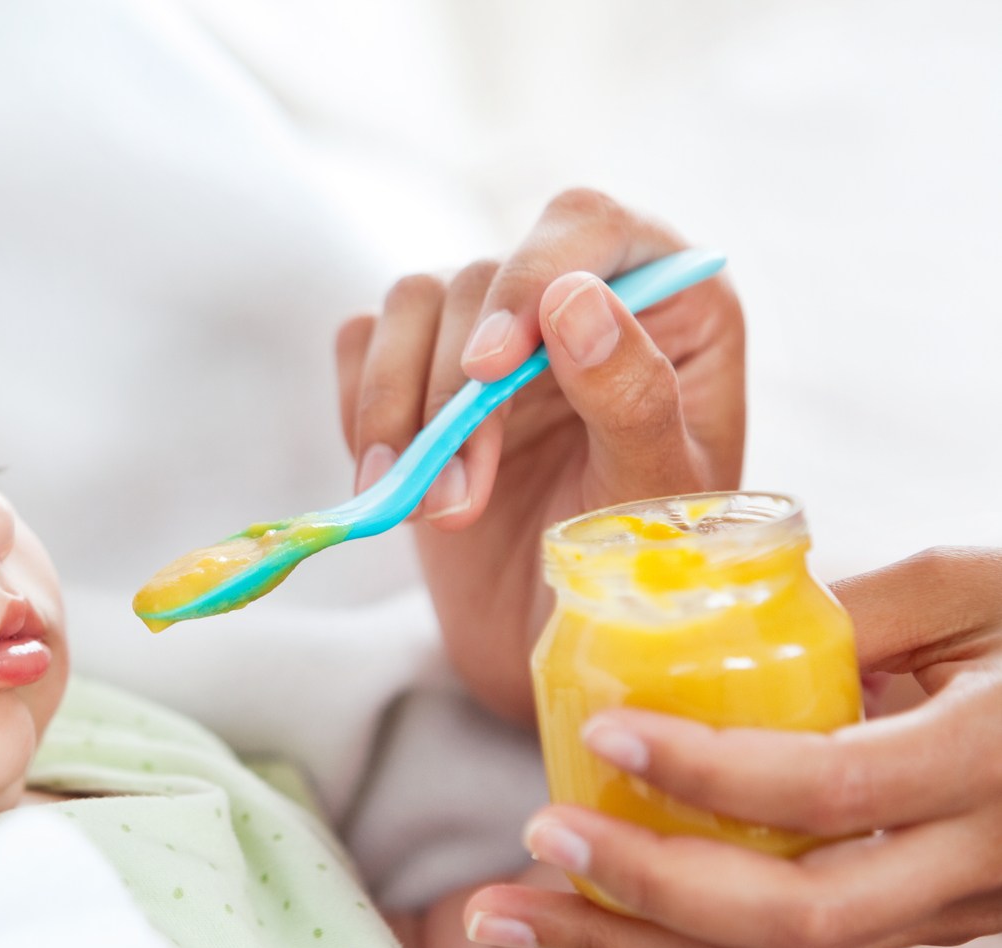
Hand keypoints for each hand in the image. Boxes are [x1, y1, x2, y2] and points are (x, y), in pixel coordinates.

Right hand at [335, 190, 744, 722]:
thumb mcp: (658, 496)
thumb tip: (574, 298)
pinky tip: (390, 482)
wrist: (558, 641)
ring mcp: (491, 334)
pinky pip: (361, 345)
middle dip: (456, 392)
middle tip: (459, 499)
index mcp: (668, 303)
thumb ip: (632, 396)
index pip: (589, 224)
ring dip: (399, 408)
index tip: (491, 369)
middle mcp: (577, 297)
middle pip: (483, 274)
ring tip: (424, 508)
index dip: (531, 276)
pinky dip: (362, 411)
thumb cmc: (638, 572)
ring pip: (412, 303)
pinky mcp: (419, 373)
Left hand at [461, 548, 1001, 947]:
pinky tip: (587, 918)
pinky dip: (676, 944)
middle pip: (792, 919)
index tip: (608, 732)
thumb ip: (865, 602)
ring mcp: (947, 913)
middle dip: (642, 892)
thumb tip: (711, 610)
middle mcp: (973, 864)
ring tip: (505, 918)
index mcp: (990, 760)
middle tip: (535, 841)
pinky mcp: (917, 927)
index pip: (830, 790)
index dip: (710, 772)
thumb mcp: (989, 589)